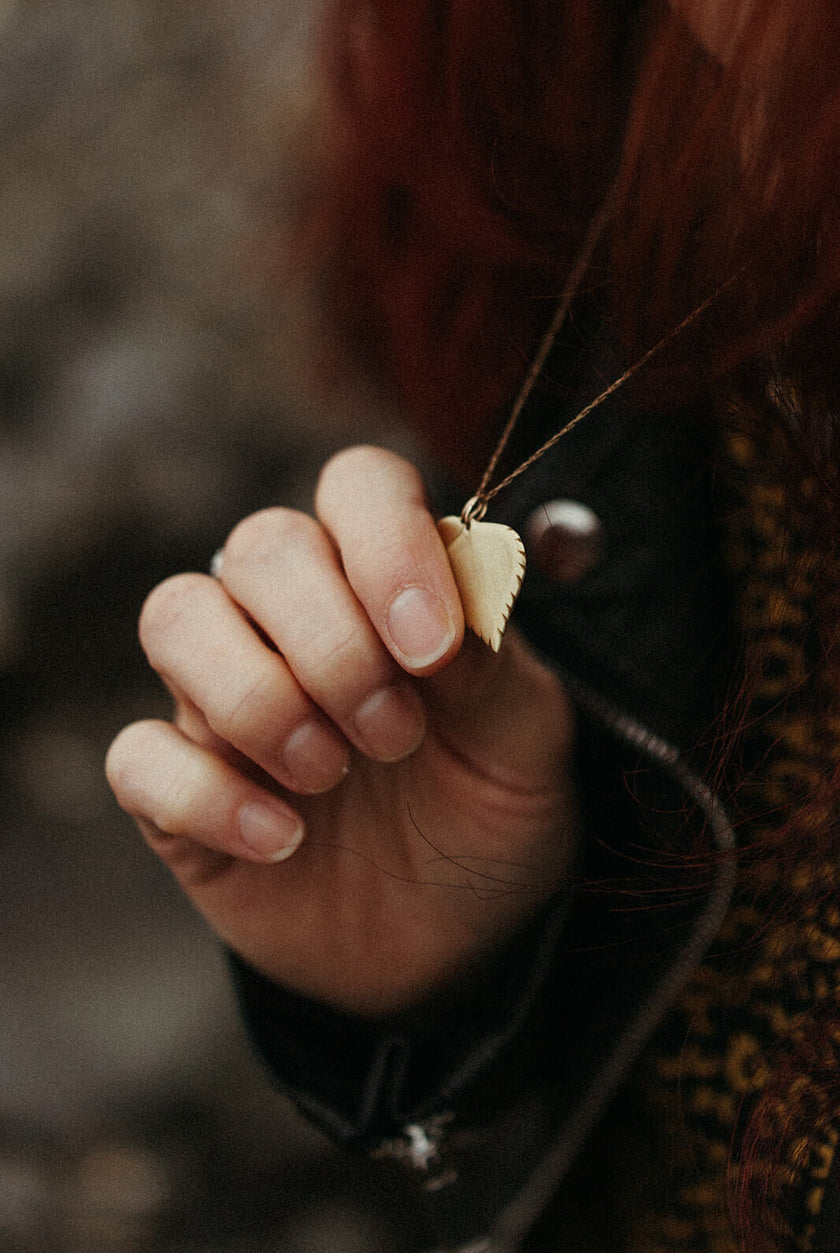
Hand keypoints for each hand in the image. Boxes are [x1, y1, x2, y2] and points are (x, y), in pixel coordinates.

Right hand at [106, 447, 577, 1015]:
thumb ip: (496, 671)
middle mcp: (296, 622)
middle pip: (261, 545)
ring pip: (176, 617)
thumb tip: (444, 614)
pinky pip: (138, 755)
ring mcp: (227, 700)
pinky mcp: (179, 789)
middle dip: (330, 642)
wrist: (448, 943)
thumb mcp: (528, 748)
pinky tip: (283, 840)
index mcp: (386, 584)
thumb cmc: (488, 818)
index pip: (359, 486)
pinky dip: (205, 793)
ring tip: (330, 774)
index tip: (430, 647)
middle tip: (393, 737)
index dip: (385, 543)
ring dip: (256, 696)